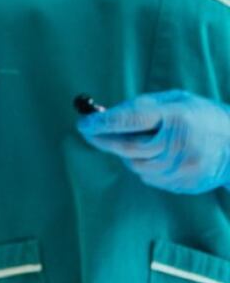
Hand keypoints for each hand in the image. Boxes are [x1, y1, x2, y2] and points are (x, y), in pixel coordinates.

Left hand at [77, 90, 229, 194]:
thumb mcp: (175, 99)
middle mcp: (181, 143)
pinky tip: (152, 155)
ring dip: (124, 154)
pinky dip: (142, 167)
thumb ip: (142, 106)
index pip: (131, 119)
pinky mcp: (185, 183)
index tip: (83, 123)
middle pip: (129, 147)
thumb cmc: (199, 116)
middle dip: (102, 140)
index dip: (103, 122)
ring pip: (136, 165)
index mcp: (177, 115)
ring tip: (130, 141)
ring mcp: (184, 166)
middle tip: (88, 133)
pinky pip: (150, 178)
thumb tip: (105, 114)